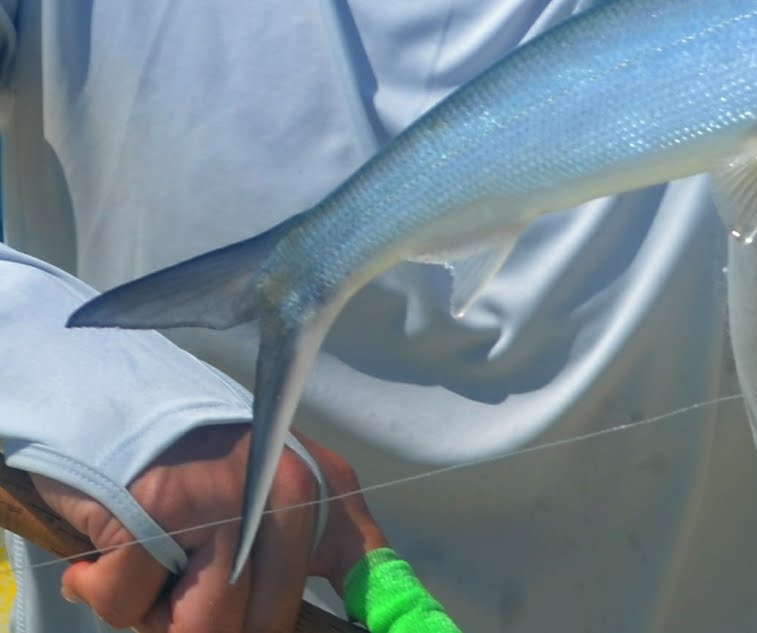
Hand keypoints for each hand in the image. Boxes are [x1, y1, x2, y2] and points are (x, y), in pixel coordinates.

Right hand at [33, 425, 386, 630]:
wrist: (115, 408)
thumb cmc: (201, 470)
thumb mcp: (283, 500)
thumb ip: (337, 554)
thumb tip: (383, 616)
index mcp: (323, 492)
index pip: (366, 570)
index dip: (390, 618)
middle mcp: (282, 490)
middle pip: (263, 626)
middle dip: (208, 625)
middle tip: (182, 584)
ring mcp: (219, 499)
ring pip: (196, 627)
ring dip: (157, 613)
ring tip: (151, 562)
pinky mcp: (150, 509)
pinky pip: (127, 603)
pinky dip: (104, 590)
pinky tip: (107, 548)